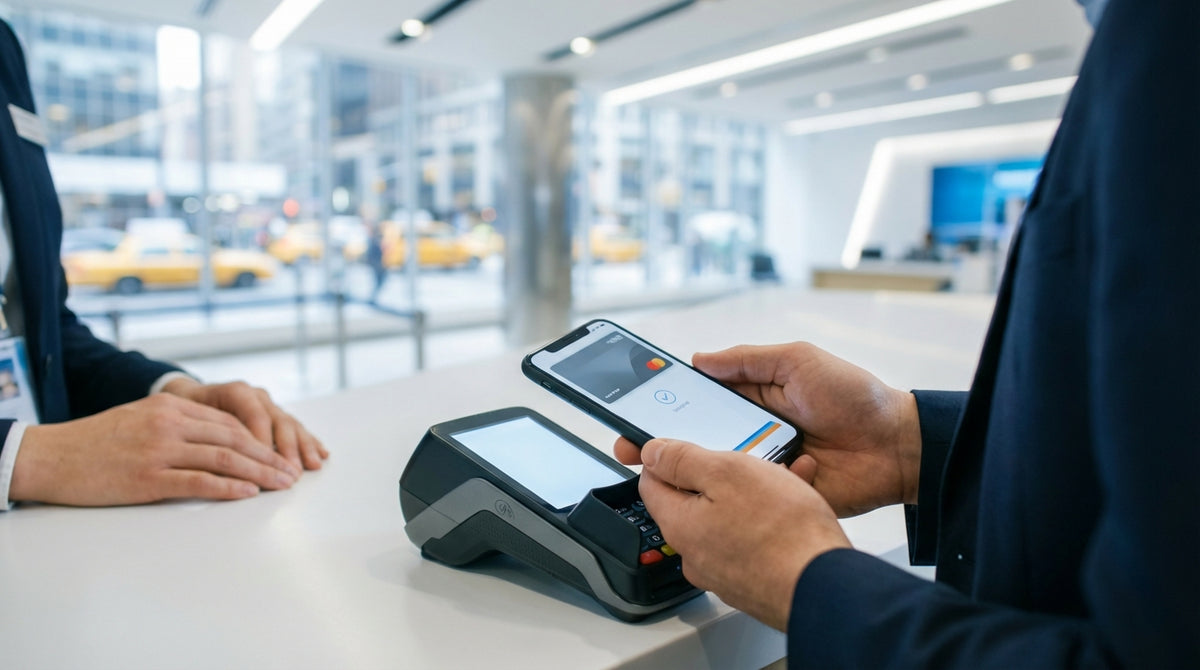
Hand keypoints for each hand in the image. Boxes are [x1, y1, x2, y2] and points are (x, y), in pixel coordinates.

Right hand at [10, 393, 302, 505]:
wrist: (51, 457)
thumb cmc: (97, 441)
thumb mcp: (142, 417)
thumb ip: (180, 423)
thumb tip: (220, 440)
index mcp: (171, 405)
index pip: (229, 421)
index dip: (260, 439)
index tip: (281, 453)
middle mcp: (170, 422)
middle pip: (234, 439)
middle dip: (269, 456)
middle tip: (293, 473)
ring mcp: (160, 450)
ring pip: (224, 459)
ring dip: (260, 473)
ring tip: (282, 485)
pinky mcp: (148, 478)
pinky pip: (199, 482)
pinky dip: (229, 488)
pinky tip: (249, 494)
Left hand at [161, 378, 327, 470]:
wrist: (184, 397)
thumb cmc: (180, 412)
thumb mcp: (184, 420)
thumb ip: (205, 438)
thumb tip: (221, 465)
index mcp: (235, 392)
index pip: (256, 417)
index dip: (264, 442)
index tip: (266, 466)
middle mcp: (255, 395)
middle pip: (278, 421)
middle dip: (288, 449)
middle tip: (292, 472)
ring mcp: (267, 404)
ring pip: (289, 424)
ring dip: (302, 447)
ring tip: (311, 466)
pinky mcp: (273, 414)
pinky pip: (294, 427)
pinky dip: (307, 441)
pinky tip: (320, 454)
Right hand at [614, 342, 920, 516]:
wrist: (898, 447)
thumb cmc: (856, 397)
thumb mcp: (799, 361)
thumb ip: (749, 360)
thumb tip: (701, 359)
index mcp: (754, 398)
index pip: (700, 401)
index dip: (667, 406)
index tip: (636, 411)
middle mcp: (754, 431)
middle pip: (699, 439)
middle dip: (665, 444)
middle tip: (633, 448)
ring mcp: (765, 464)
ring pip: (717, 471)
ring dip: (697, 470)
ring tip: (666, 471)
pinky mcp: (779, 494)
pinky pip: (748, 497)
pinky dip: (737, 493)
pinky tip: (724, 489)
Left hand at [639, 438, 849, 630]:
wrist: (825, 585)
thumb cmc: (782, 531)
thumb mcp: (727, 472)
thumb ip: (683, 460)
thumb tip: (652, 454)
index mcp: (680, 525)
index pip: (652, 485)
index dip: (665, 459)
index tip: (681, 447)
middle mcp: (696, 554)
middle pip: (693, 502)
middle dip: (719, 476)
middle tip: (747, 461)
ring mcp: (725, 572)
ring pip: (728, 518)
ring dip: (751, 494)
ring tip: (784, 477)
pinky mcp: (753, 581)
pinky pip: (752, 539)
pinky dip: (768, 519)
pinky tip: (795, 505)